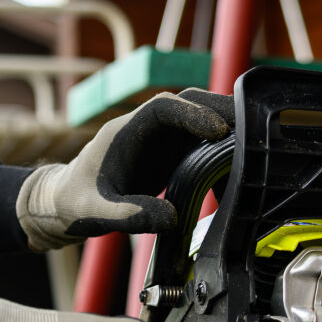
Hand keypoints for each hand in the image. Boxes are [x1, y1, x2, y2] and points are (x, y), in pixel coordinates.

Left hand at [16, 88, 232, 249]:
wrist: (64, 203)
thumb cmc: (75, 203)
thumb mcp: (96, 213)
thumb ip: (128, 215)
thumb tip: (170, 217)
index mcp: (124, 132)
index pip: (161, 109)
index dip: (192, 114)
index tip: (219, 130)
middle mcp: (144, 129)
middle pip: (187, 104)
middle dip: (218, 109)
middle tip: (253, 125)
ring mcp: (158, 140)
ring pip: (197, 119)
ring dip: (225, 123)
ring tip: (256, 138)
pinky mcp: (168, 155)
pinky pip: (199, 141)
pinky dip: (222, 146)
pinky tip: (242, 160)